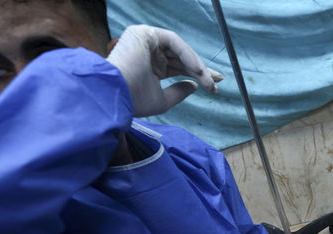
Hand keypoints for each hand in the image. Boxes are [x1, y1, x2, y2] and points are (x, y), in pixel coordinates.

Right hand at [106, 25, 223, 116]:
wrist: (115, 95)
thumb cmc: (134, 101)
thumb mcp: (163, 100)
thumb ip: (179, 92)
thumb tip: (195, 85)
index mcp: (151, 68)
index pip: (179, 68)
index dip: (198, 76)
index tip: (213, 86)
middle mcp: (149, 53)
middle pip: (181, 59)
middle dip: (201, 70)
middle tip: (218, 80)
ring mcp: (146, 41)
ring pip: (179, 50)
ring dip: (196, 64)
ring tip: (207, 79)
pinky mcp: (143, 33)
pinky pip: (173, 41)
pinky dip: (187, 54)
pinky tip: (197, 68)